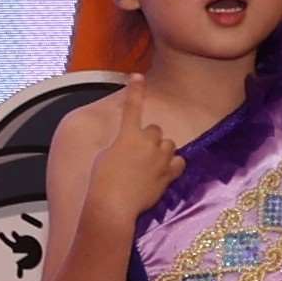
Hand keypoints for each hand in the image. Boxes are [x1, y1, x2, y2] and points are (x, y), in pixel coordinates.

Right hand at [88, 102, 186, 233]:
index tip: (138, 76)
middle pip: (156, 130)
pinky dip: (173, 165)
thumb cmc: (102, 182)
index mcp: (127, 135)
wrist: (114, 204)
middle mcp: (147, 142)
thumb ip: (120, 146)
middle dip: (149, 138)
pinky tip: (164, 172)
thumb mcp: (105, 157)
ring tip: (150, 165)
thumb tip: (129, 148)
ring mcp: (160, 158)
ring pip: (169, 144)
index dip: (135, 89)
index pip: (132, 106)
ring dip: (162, 151)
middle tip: (138, 153)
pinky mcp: (168, 174)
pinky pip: (179, 162)